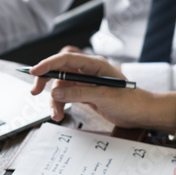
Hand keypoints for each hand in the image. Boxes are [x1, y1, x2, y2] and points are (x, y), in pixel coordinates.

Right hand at [27, 51, 175, 131]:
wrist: (142, 113)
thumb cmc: (130, 101)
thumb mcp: (104, 96)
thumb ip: (79, 92)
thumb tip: (55, 91)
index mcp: (94, 64)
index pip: (66, 59)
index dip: (48, 63)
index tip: (34, 72)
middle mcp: (87, 71)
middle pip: (58, 71)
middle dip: (45, 81)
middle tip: (34, 92)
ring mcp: (85, 82)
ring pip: (60, 87)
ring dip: (54, 100)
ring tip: (56, 115)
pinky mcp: (84, 93)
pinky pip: (66, 96)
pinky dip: (60, 105)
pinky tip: (60, 114)